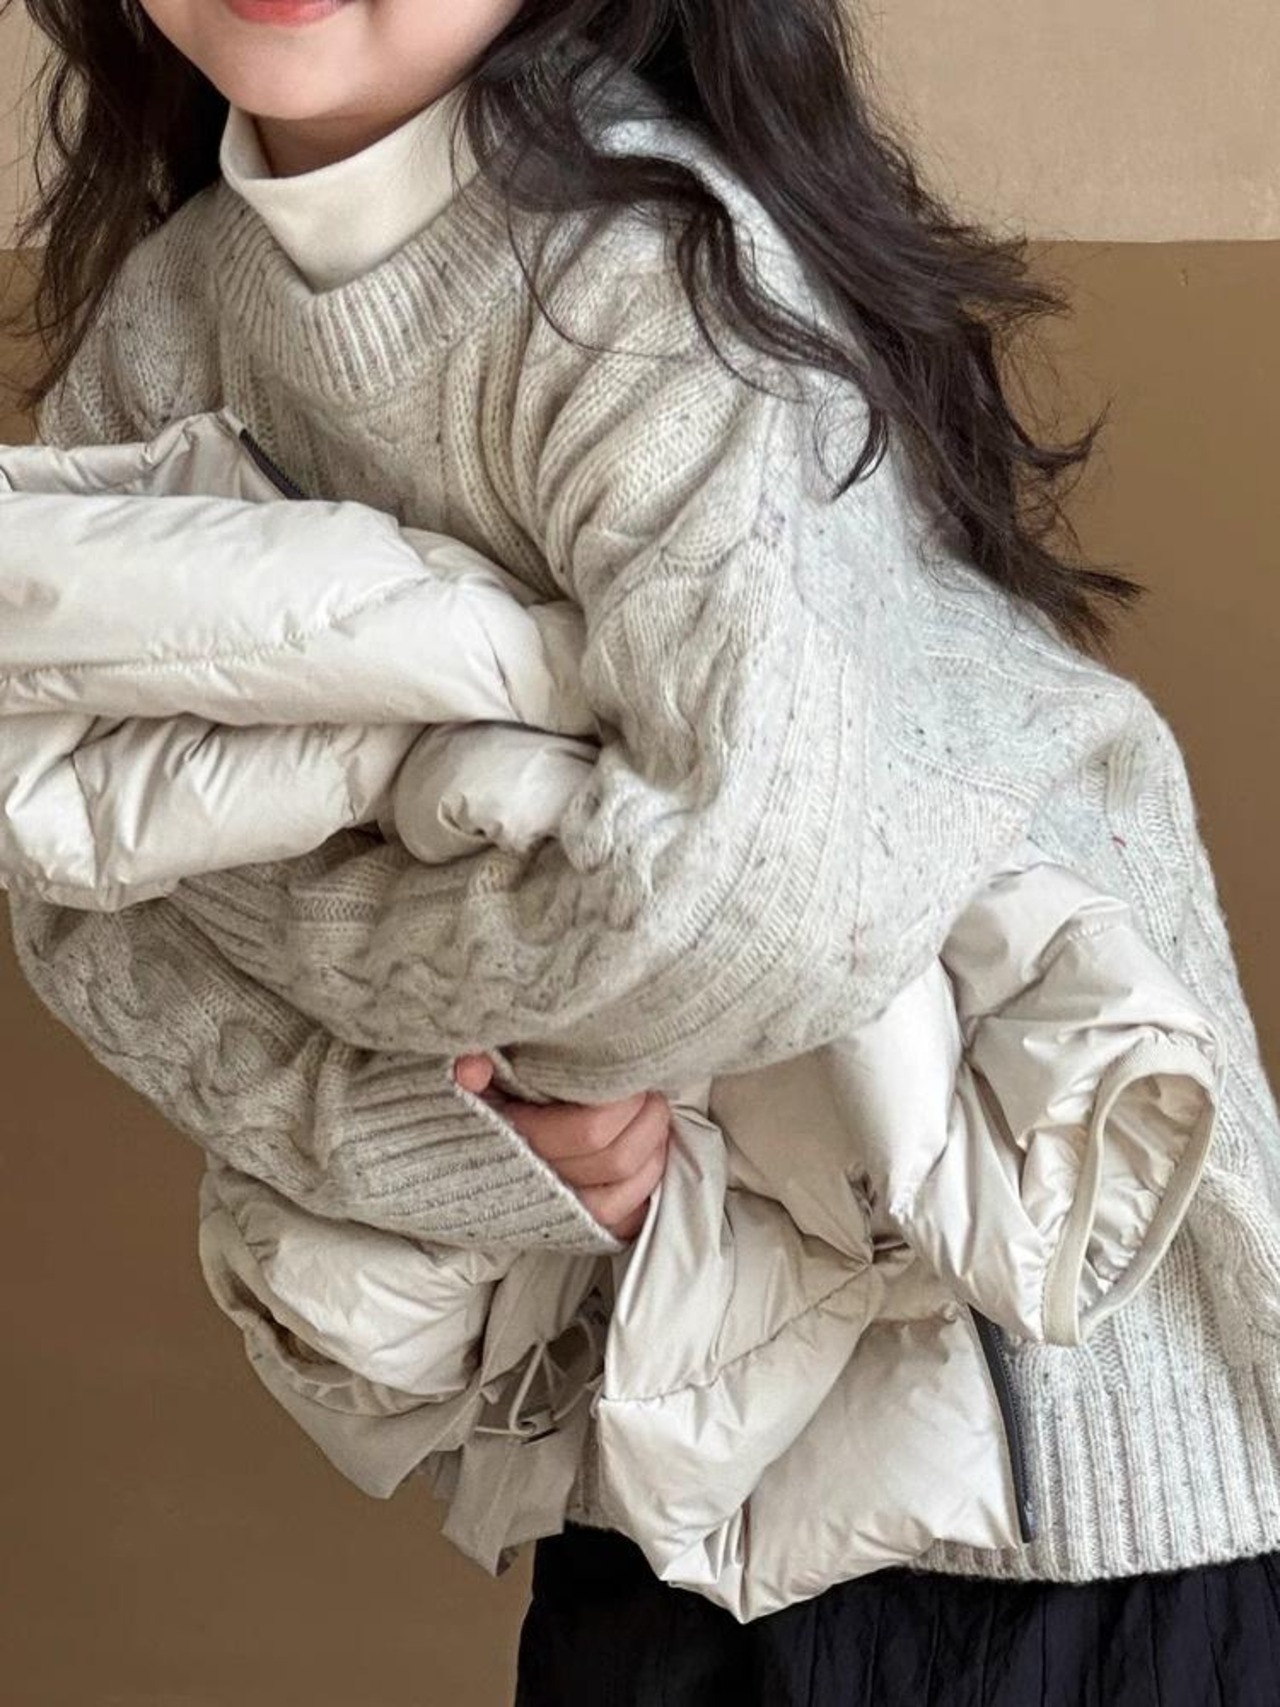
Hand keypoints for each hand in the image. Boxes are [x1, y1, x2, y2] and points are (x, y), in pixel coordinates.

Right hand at [453, 1054, 670, 1240]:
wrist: (448, 1167)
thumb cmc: (474, 1112)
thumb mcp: (467, 1084)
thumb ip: (469, 1071)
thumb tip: (472, 1066)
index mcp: (517, 1143)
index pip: (591, 1130)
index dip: (623, 1102)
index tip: (629, 1075)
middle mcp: (541, 1183)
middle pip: (617, 1159)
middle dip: (647, 1120)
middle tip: (649, 1091)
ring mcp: (560, 1212)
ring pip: (626, 1193)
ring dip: (653, 1151)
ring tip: (653, 1119)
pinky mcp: (574, 1228)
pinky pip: (622, 1221)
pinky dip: (643, 1192)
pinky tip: (647, 1160)